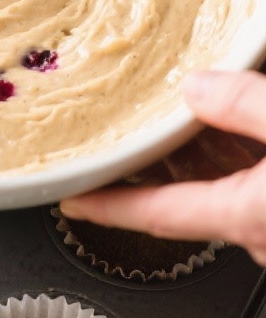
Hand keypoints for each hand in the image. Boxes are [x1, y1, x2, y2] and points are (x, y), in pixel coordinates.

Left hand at [60, 71, 265, 265]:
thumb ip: (245, 104)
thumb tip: (196, 87)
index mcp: (246, 214)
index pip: (154, 213)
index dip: (107, 205)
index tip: (71, 198)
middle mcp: (258, 231)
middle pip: (182, 196)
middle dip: (150, 161)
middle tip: (122, 132)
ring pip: (220, 189)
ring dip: (194, 153)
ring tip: (177, 113)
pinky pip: (249, 187)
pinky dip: (230, 155)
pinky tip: (233, 123)